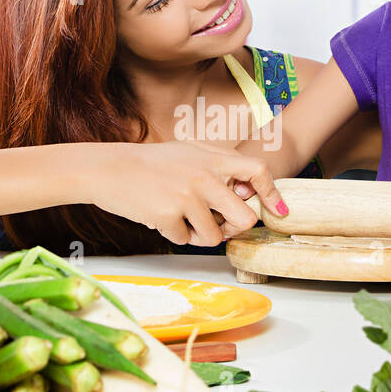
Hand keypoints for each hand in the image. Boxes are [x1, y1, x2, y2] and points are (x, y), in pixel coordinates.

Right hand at [92, 142, 283, 246]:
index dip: (273, 193)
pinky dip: (176, 235)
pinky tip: (161, 217)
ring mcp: (186, 196)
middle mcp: (203, 176)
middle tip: (221, 225)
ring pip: (215, 237)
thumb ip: (218, 165)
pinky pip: (185, 240)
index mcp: (212, 158)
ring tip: (182, 219)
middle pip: (245, 218)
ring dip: (201, 235)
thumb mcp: (189, 151)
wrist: (110, 169)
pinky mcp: (167, 215)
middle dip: (236, 228)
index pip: (257, 171)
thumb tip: (246, 190)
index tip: (280, 211)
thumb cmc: (151, 163)